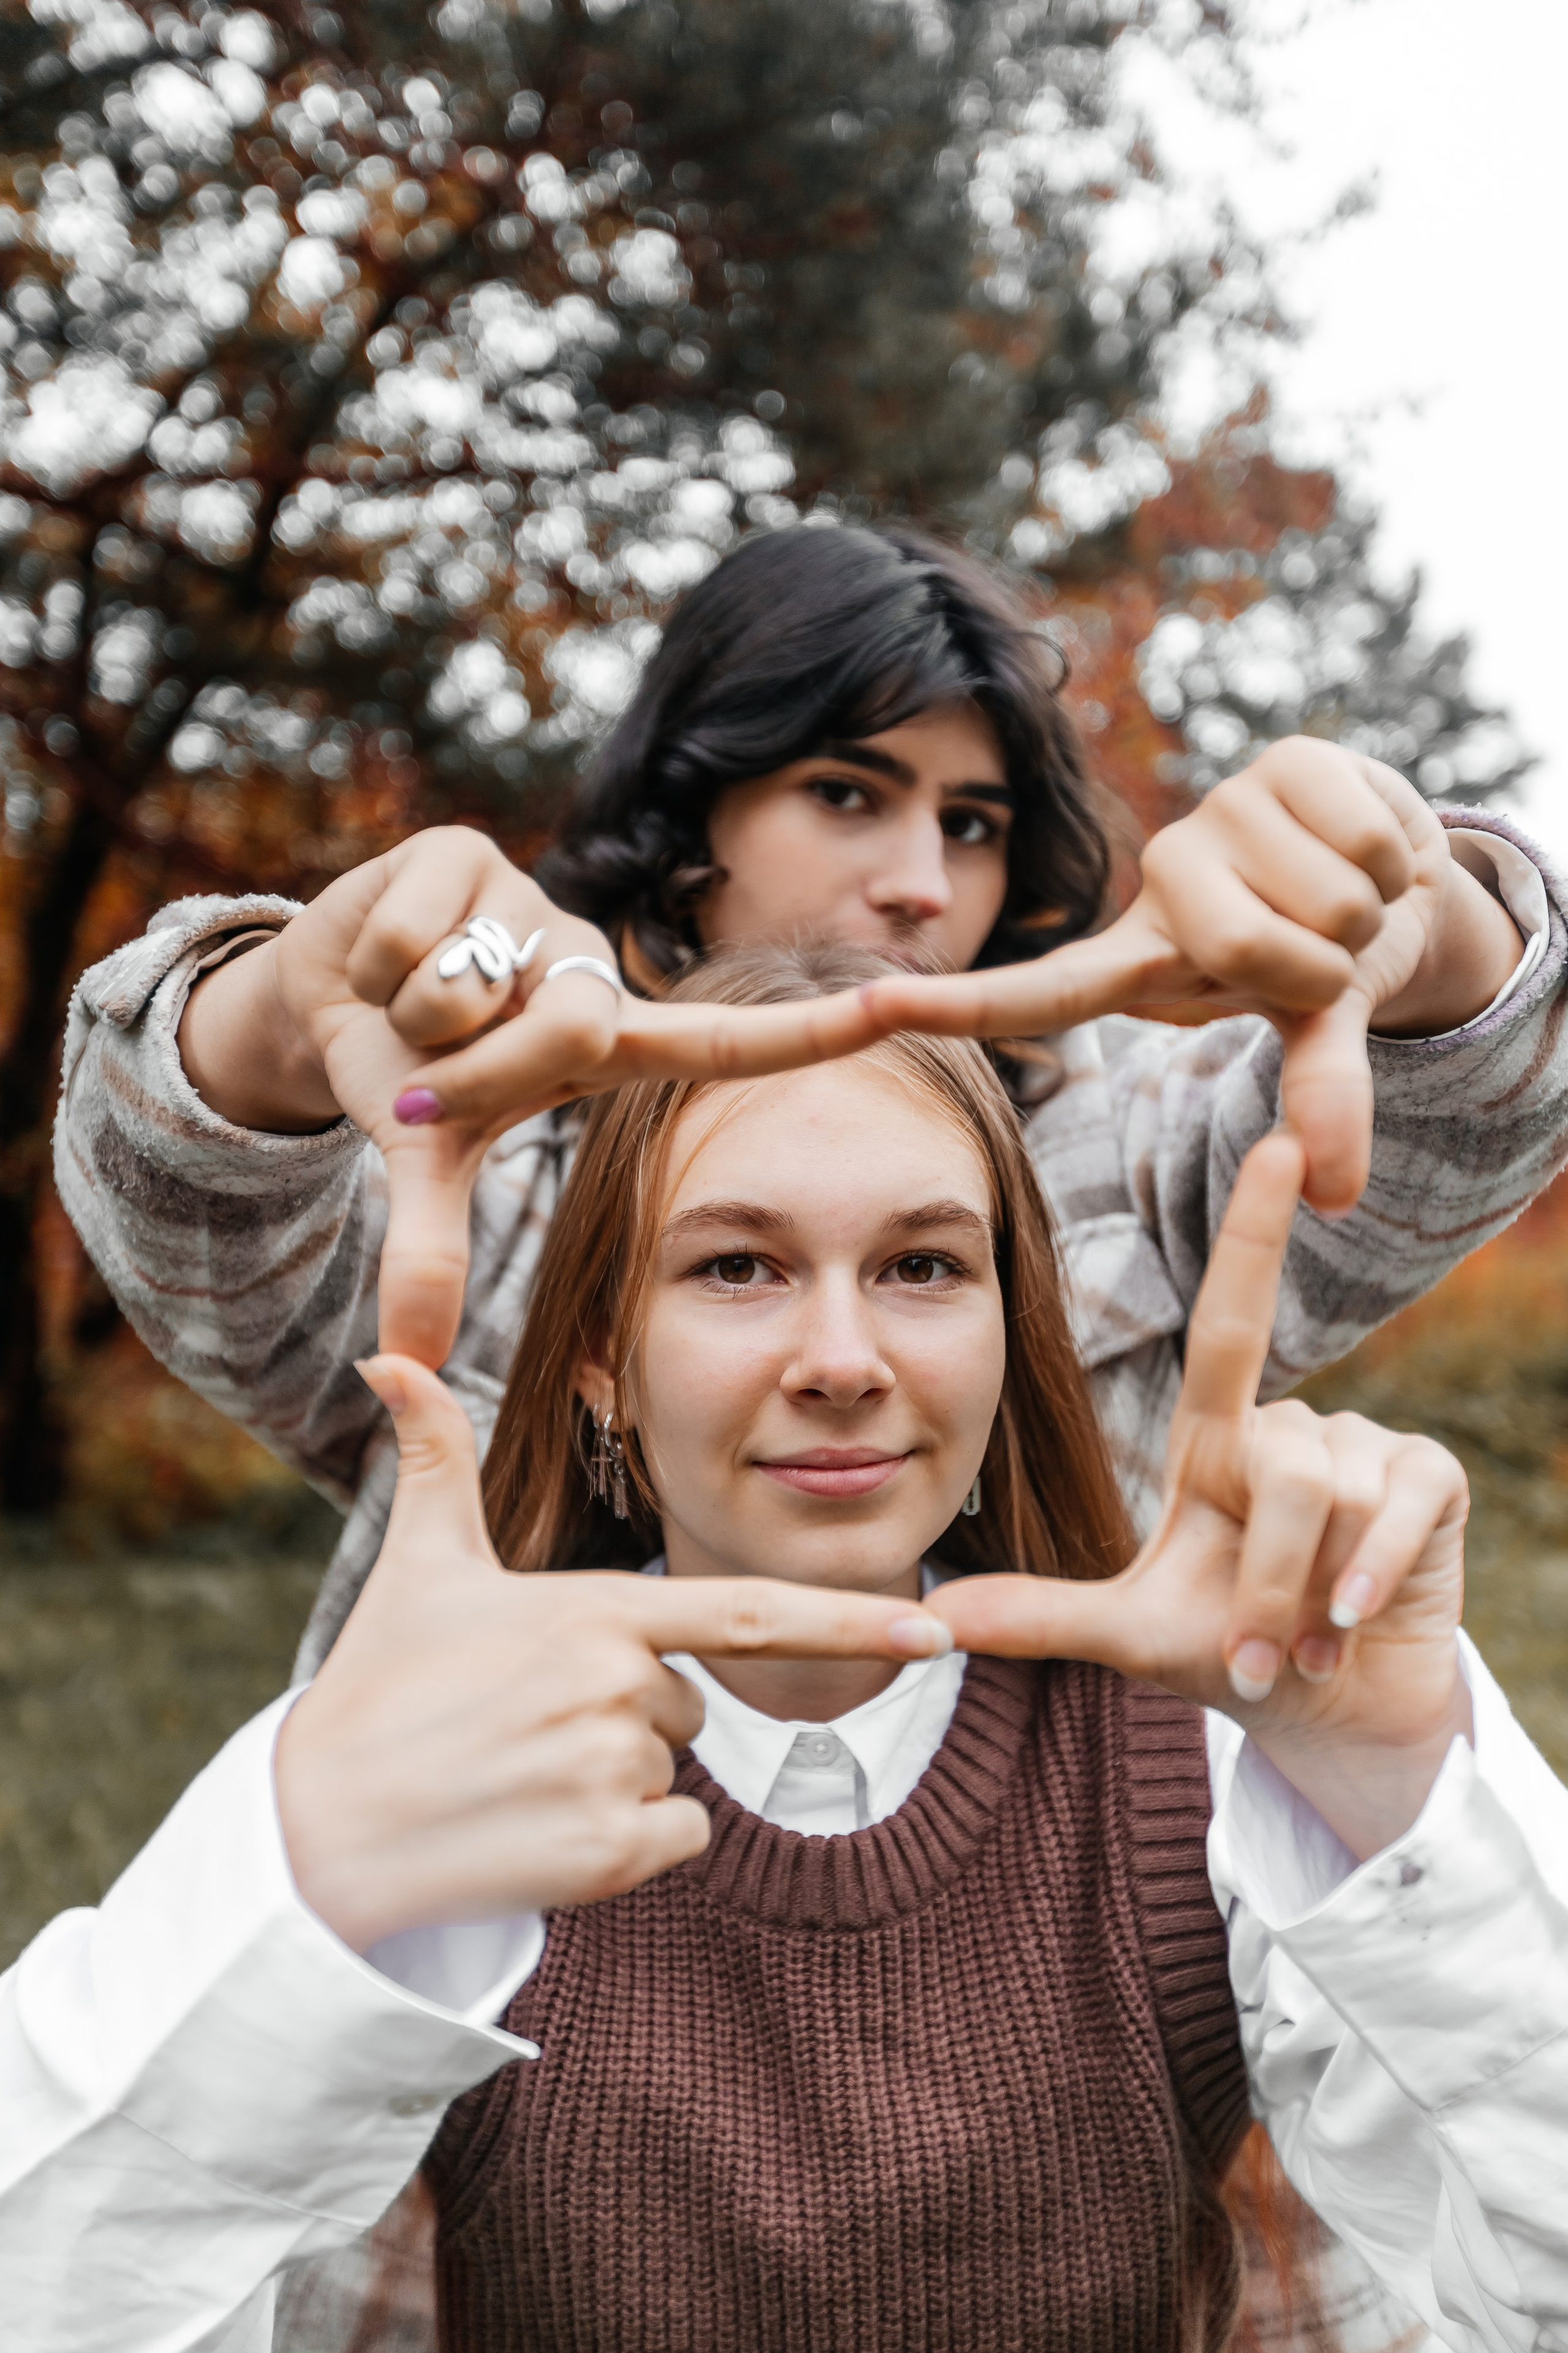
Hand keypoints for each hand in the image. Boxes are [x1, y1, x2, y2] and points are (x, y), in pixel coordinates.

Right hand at [182, 828, 900, 1363]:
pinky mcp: (464, 846)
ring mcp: (534, 901)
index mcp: (608, 1043)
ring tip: (408, 1007)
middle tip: (428, 1079)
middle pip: (571, 1026)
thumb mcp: (426, 1161)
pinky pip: (413, 933)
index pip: (728, 1041)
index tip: (903, 1007)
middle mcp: (588, 967)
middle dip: (473, 1071)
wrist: (322, 997)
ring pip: (469, 983)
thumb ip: (429, 1253)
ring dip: (410, 1013)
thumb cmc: (405, 1078)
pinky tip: (382, 956)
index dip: (814, 1032)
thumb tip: (400, 1365)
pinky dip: (373, 963)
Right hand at [272, 1355, 950, 1951]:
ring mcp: (615, 1772)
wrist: (317, 1831)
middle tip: (529, 1725)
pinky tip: (541, 1831)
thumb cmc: (378, 1690)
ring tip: (522, 1775)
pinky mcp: (605, 1855)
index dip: (852, 1619)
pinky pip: (671, 1842)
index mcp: (595, 1612)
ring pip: (677, 1772)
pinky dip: (624, 1847)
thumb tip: (392, 1354)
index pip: (750, 1612)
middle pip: (691, 1702)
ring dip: (618, 1780)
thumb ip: (436, 1459)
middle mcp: (620, 1686)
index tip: (936, 1628)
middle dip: (631, 1713)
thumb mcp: (418, 1566)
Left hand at [860, 740, 1522, 1211]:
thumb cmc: (1325, 959)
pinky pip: (1367, 846)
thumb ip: (1316, 1103)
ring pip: (1325, 903)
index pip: (1038, 994)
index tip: (864, 1007)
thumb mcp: (1314, 1031)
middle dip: (1320, 966)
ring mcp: (1216, 815)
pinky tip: (1368, 850)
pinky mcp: (1282, 759)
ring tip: (1346, 899)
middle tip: (1322, 952)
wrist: (1399, 871)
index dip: (956, 1005)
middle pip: (1248, 951)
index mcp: (1138, 960)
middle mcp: (1160, 881)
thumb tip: (1337, 1198)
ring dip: (1363, 916)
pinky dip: (1397, 864)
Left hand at [926, 1133, 1470, 1859]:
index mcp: (1216, 1436)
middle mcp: (1291, 1426)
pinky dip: (1375, 1579)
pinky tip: (1356, 1621)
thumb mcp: (1129, 1635)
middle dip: (1264, 1588)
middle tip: (1254, 1658)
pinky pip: (1402, 1512)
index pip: (1233, 1315)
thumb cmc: (1229, 1652)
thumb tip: (933, 1616)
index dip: (1255, 1229)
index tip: (1279, 1144)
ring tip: (1306, 1642)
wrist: (1329, 1714)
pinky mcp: (1431, 1481)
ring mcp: (1367, 1448)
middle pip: (1283, 1474)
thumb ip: (1039, 1617)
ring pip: (1337, 1503)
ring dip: (1313, 1598)